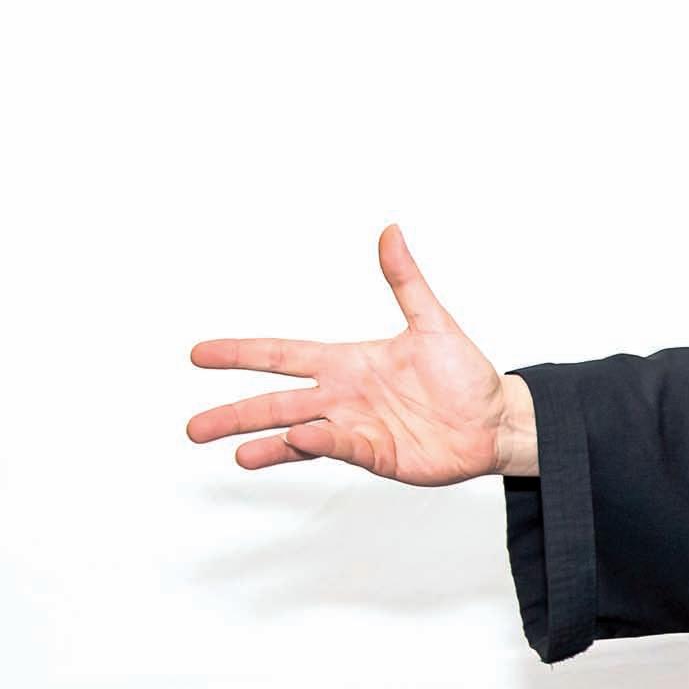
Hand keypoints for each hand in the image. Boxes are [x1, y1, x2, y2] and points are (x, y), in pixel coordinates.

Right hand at [186, 224, 537, 481]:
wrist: (495, 421)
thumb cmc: (465, 375)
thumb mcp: (433, 321)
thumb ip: (405, 280)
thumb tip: (390, 233)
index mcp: (347, 363)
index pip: (282, 356)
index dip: (241, 354)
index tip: (200, 354)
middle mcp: (343, 397)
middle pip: (276, 403)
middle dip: (234, 412)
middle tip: (192, 427)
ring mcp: (356, 429)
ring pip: (297, 435)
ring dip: (262, 441)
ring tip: (230, 450)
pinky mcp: (376, 456)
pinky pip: (341, 448)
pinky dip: (317, 444)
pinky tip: (294, 441)